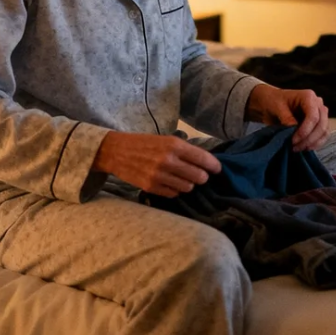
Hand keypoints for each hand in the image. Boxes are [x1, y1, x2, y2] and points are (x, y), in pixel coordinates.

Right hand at [92, 131, 221, 196]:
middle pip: (198, 176)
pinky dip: (176, 190)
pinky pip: (173, 194)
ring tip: (184, 178)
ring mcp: (159, 175)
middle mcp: (168, 161)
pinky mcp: (150, 187)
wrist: (117, 151)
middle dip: (202, 177)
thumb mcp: (166, 140)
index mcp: (174, 145)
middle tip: (200, 175)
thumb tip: (206, 162)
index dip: (214, 166)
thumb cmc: (145, 143)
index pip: (203, 159)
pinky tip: (171, 183)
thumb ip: (184, 150)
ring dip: (189, 184)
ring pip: (187, 187)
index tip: (218, 169)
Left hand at [245, 84, 329, 150]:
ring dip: (313, 143)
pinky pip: (323, 135)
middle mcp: (318, 104)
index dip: (305, 131)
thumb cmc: (273, 101)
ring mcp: (320, 113)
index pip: (313, 116)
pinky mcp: (319, 123)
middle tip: (295, 147)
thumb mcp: (276, 108)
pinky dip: (316, 144)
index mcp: (308, 97)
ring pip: (324, 131)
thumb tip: (294, 132)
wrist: (271, 102)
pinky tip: (304, 148)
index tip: (293, 141)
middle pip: (321, 125)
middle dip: (309, 139)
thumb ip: (286, 119)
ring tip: (298, 149)